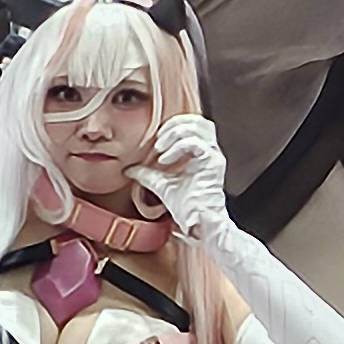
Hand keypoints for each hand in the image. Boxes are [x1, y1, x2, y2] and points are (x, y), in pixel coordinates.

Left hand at [132, 113, 230, 243]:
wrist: (197, 223)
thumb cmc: (186, 207)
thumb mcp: (160, 185)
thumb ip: (147, 174)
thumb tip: (129, 169)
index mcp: (200, 153)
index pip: (191, 124)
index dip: (171, 125)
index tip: (155, 140)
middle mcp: (209, 151)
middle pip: (197, 120)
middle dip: (173, 125)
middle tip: (157, 141)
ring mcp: (213, 156)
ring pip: (198, 126)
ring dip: (175, 132)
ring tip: (161, 148)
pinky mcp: (214, 163)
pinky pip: (196, 143)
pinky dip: (177, 147)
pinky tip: (165, 160)